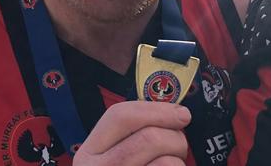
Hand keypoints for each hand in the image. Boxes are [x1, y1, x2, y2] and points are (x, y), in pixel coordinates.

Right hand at [73, 101, 190, 164]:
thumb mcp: (118, 157)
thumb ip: (137, 134)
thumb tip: (178, 113)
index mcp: (88, 154)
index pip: (120, 115)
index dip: (157, 110)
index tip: (182, 114)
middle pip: (150, 137)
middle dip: (176, 139)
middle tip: (179, 149)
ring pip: (167, 162)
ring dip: (180, 163)